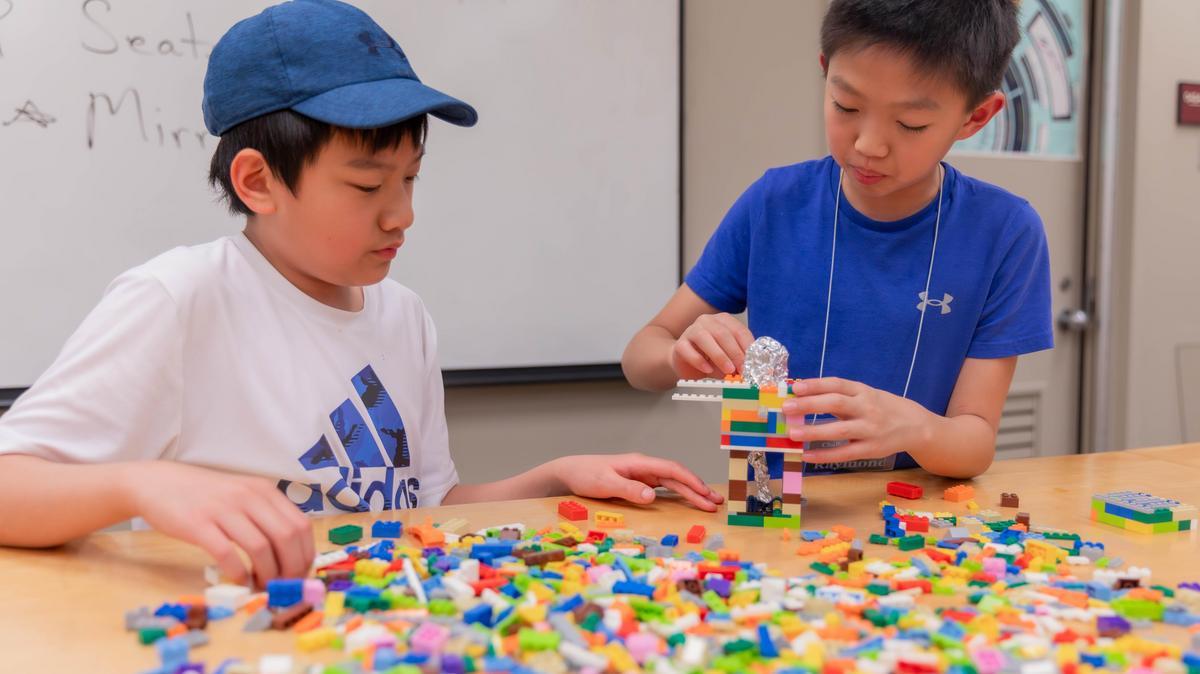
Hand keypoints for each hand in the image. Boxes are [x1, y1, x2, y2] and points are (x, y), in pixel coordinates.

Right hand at [124, 462, 313, 586]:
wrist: (158, 483)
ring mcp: (224, 509)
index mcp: (264, 491)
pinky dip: (239, 573)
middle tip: (285, 586)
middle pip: (287, 537)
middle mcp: (248, 497)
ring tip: (263, 587)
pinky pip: (227, 554)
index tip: (301, 573)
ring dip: (268, 575)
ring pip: (261, 547)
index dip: (306, 554)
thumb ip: (265, 516)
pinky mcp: (198, 525)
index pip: (301, 525)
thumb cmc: (205, 496)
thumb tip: (291, 552)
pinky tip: (240, 581)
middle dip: (291, 568)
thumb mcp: (243, 495)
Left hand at [551, 453, 724, 511]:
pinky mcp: (638, 482)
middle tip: (715, 503)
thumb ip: (628, 489)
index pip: (672, 470)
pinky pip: (664, 487)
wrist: (570, 471)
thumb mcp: (604, 483)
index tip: (705, 493)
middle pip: (676, 476)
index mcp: (639, 463)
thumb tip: (652, 496)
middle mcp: (644, 467)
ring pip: (672, 482)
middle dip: (697, 489)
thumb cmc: (586, 474)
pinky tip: (688, 499)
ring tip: (709, 502)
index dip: (691, 481)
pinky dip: (678, 493)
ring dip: (691, 492)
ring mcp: (642, 474)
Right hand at [670, 313, 753, 378]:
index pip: (739, 331)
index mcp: (723, 321)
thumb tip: (755, 372)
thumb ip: (740, 361)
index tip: (752, 363)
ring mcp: (691, 331)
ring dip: (719, 356)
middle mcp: (707, 321)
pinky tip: (707, 370)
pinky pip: (688, 350)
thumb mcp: (729, 358)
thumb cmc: (710, 358)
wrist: (684, 361)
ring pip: (705, 339)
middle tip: (742, 369)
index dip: (747, 347)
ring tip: (728, 370)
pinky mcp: (680, 344)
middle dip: (735, 353)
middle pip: (723, 334)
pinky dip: (699, 361)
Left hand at [781, 378, 933, 463]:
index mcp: (863, 391)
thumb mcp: (866, 395)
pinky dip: (824, 455)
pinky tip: (807, 456)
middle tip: (786, 408)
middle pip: (836, 404)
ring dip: (813, 432)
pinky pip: (844, 453)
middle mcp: (867, 408)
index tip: (795, 387)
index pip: (837, 384)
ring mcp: (870, 429)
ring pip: (839, 430)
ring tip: (792, 434)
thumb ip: (840, 396)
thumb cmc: (883, 408)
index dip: (815, 385)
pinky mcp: (871, 449)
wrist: (917, 426)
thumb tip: (803, 396)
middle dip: (809, 405)